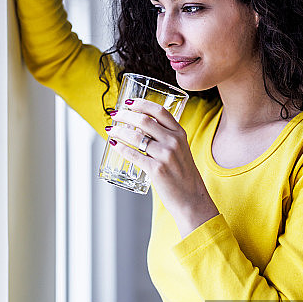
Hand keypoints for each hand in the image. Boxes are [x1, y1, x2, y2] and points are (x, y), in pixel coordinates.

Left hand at [106, 98, 218, 237]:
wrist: (192, 199)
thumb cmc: (183, 176)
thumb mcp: (181, 151)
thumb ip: (166, 139)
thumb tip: (139, 130)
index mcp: (180, 134)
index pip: (160, 111)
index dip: (142, 104)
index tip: (129, 102)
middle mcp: (174, 142)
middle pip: (144, 120)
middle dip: (125, 115)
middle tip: (115, 115)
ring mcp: (165, 155)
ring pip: (136, 136)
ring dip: (119, 131)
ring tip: (111, 130)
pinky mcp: (157, 170)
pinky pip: (133, 154)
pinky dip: (121, 148)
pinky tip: (115, 145)